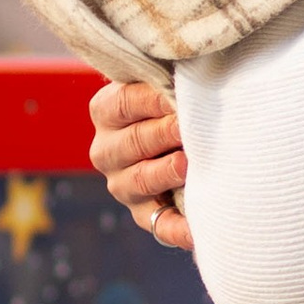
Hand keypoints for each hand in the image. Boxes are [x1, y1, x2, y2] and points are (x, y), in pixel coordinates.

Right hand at [91, 76, 193, 252]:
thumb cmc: (174, 98)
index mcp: (106, 110)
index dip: (154, 99)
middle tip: (190, 127)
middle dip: (164, 134)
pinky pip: (158, 224)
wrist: (172, 135)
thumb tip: (198, 72)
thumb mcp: (163, 81)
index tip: (180, 95)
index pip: (125, 102)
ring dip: (165, 173)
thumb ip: (170, 77)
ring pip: (140, 181)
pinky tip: (197, 231)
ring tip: (188, 165)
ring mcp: (122, 184)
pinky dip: (177, 230)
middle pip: (134, 142)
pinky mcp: (142, 213)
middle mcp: (106, 150)